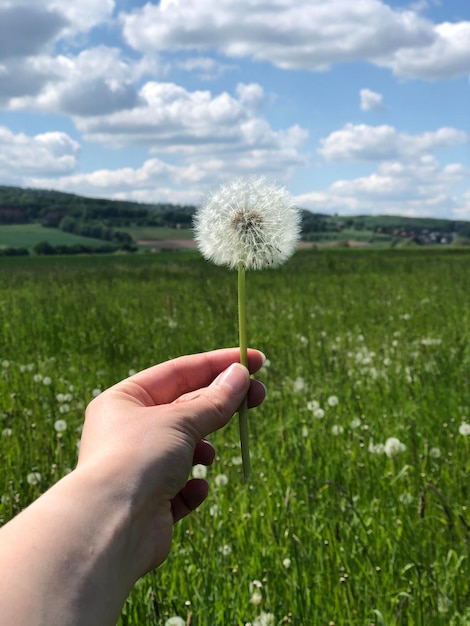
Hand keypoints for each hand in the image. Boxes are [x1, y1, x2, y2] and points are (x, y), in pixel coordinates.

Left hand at [77, 348, 265, 578]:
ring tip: (207, 455)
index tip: (254, 359)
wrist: (112, 527)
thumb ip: (214, 400)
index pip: (179, 372)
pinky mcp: (152, 501)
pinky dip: (193, 485)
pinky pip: (183, 485)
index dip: (218, 364)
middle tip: (259, 395)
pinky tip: (194, 487)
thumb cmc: (139, 459)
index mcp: (125, 400)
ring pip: (187, 446)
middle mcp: (130, 430)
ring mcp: (141, 466)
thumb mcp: (181, 420)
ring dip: (203, 448)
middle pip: (186, 407)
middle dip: (221, 403)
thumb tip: (241, 374)